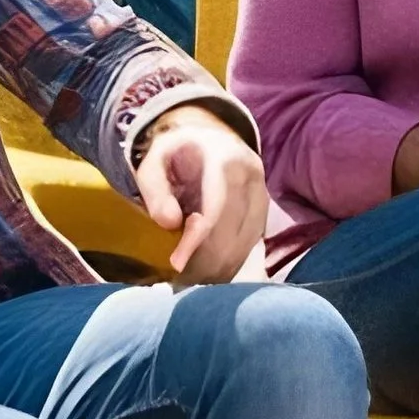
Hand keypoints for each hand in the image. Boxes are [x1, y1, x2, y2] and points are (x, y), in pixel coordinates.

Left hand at [131, 106, 265, 279]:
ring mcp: (263, 197)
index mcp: (226, 159)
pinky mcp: (265, 214)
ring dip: (217, 267)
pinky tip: (207, 271)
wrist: (211, 141)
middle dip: (205, 261)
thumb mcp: (154, 161)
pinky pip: (250, 248)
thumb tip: (169, 223)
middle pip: (233, 233)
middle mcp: (252, 177)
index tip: (176, 265)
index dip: (197, 241)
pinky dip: (228, 264)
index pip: (216, 209)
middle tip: (177, 278)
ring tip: (189, 277)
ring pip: (245, 246)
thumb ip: (154, 188)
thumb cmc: (178, 154)